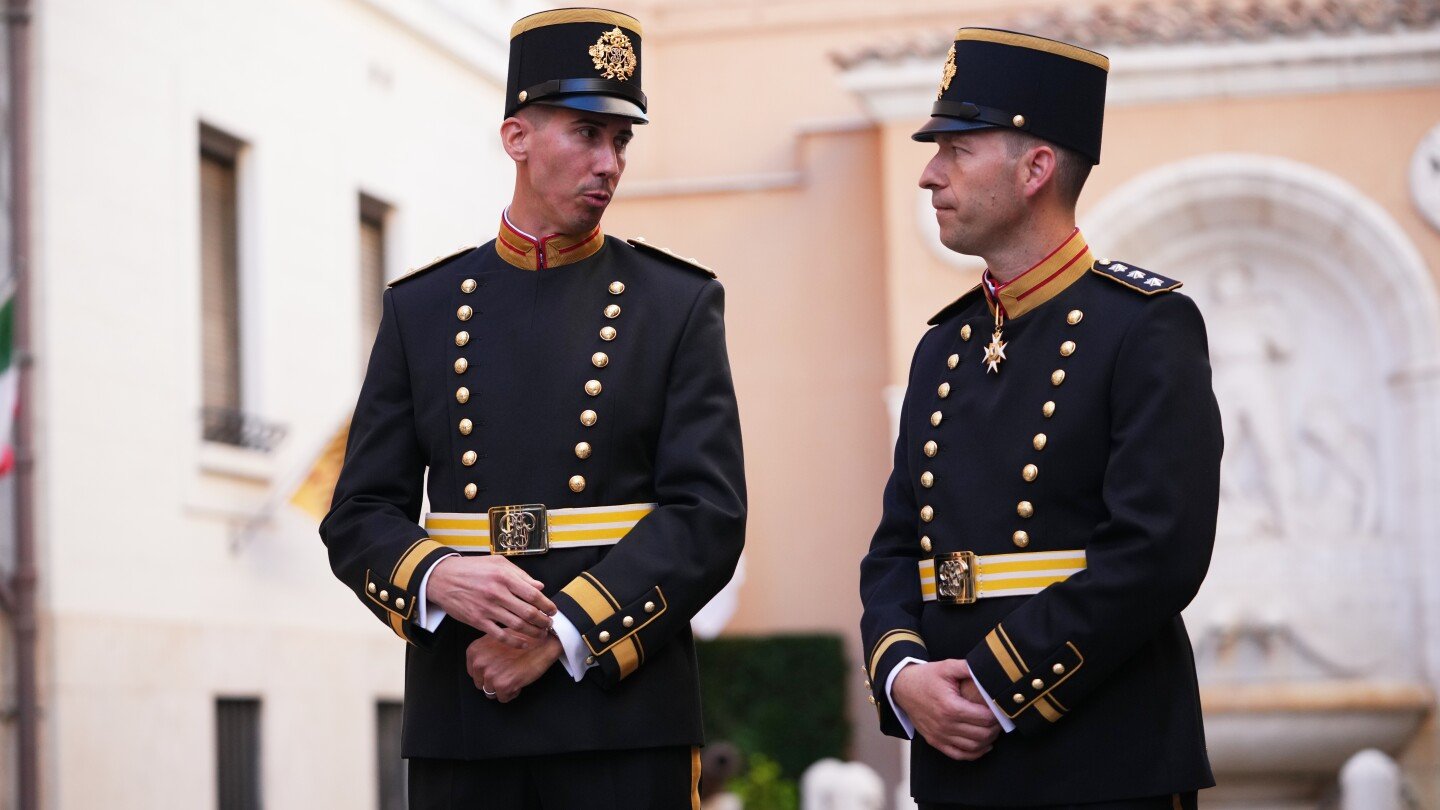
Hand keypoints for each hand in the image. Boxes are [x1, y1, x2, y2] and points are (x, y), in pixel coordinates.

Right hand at [427, 555, 556, 647]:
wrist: (442, 578)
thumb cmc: (471, 569)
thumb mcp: (497, 563)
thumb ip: (520, 575)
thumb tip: (540, 586)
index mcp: (504, 577)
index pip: (533, 594)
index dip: (547, 605)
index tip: (552, 610)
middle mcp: (497, 593)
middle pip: (528, 612)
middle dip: (543, 621)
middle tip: (549, 624)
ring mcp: (487, 609)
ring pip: (517, 625)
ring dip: (533, 632)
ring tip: (541, 633)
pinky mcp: (477, 621)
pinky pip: (500, 635)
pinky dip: (515, 642)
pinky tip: (525, 643)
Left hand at [467, 633, 562, 702]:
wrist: (542, 643)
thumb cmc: (523, 639)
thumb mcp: (496, 638)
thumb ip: (485, 651)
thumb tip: (481, 664)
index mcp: (474, 651)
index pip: (473, 672)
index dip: (486, 673)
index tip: (498, 669)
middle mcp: (479, 663)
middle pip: (481, 683)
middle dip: (493, 681)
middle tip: (508, 672)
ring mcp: (490, 674)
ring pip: (490, 692)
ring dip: (502, 688)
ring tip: (514, 676)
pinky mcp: (502, 685)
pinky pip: (503, 698)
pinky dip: (512, 693)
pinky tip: (519, 681)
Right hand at [892, 659, 1000, 760]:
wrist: (901, 688)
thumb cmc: (925, 677)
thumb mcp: (946, 667)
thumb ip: (967, 667)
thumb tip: (988, 669)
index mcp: (950, 706)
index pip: (984, 718)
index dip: (997, 715)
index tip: (1001, 708)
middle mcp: (945, 724)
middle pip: (981, 734)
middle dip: (995, 728)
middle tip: (1000, 719)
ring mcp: (939, 735)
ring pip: (973, 747)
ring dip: (988, 740)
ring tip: (993, 730)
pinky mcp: (935, 741)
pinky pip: (959, 754)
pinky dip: (974, 753)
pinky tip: (983, 746)